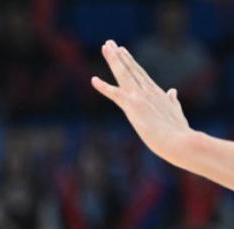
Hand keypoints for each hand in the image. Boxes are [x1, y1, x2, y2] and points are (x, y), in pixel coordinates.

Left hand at [92, 40, 191, 166]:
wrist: (180, 141)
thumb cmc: (178, 132)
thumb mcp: (176, 113)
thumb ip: (172, 101)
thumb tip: (172, 91)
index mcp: (156, 93)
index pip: (140, 73)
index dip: (130, 61)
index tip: (122, 50)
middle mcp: (148, 91)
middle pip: (131, 69)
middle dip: (119, 55)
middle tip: (108, 43)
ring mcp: (140, 97)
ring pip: (124, 74)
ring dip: (113, 60)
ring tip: (105, 46)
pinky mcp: (133, 106)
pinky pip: (115, 94)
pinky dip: (104, 87)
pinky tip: (93, 80)